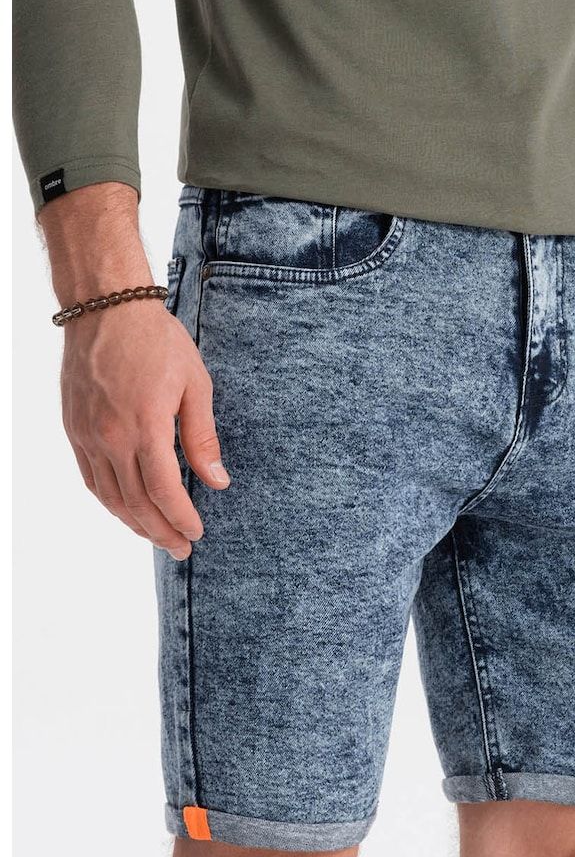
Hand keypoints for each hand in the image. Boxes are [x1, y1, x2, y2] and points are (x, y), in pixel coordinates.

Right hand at [40, 181, 228, 560]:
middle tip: (181, 549)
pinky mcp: (74, 428)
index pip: (163, 491)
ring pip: (110, 496)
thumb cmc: (157, 340)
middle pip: (136, 502)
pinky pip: (91, 478)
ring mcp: (88, 435)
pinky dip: (110, 501)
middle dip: (161, 531)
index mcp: (145, 426)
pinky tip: (126, 510)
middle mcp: (111, 437)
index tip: (198, 533)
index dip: (181, 518)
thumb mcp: (195, 384)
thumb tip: (217, 481)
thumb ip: (202, 437)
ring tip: (158, 537)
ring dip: (135, 523)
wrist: (106, 307)